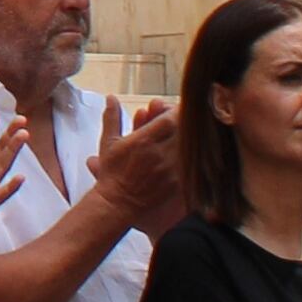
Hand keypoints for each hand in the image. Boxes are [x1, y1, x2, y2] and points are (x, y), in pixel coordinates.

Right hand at [79, 91, 183, 233]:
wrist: (117, 203)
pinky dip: (192, 157)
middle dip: (183, 122)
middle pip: (184, 129)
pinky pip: (192, 165)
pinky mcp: (177, 182)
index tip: (174, 110)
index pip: (171, 118)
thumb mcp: (109, 143)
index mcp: (144, 140)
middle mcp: (160, 153)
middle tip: (181, 121)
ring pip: (190, 146)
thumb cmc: (112, 175)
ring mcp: (171, 169)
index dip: (175, 111)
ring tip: (186, 136)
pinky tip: (191, 154)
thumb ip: (112, 118)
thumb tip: (111, 98)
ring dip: (188, 139)